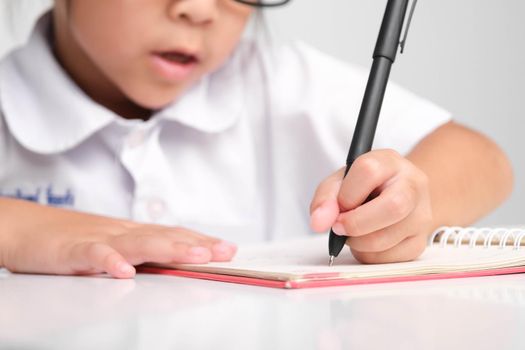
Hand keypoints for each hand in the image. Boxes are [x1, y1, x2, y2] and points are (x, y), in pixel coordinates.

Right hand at [0, 198, 235, 277]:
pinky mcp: (72, 251)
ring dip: (169, 249)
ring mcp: (98, 239)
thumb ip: (139, 253)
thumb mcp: (112, 245)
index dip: (202, 241)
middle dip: (197, 245)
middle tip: (225, 252)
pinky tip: (125, 271)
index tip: (228, 249)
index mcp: (132, 233)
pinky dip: (109, 261)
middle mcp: (121, 232)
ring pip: (138, 243)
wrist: (24, 227)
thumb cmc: (69, 238)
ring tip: (195, 256)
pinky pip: (93, 255)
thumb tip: (172, 262)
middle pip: (164, 237)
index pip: (173, 235)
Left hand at [309, 149, 432, 263]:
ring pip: (388, 238)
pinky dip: (368, 255)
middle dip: (356, 224)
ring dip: (358, 243)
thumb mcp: (340, 182)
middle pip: (393, 207)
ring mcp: (421, 214)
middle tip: (339, 228)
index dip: (347, 195)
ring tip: (352, 233)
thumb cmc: (363, 188)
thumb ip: (325, 198)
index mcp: (389, 162)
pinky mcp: (420, 241)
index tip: (337, 208)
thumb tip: (319, 222)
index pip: (369, 171)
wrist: (393, 196)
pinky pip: (389, 258)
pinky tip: (366, 242)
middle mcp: (412, 185)